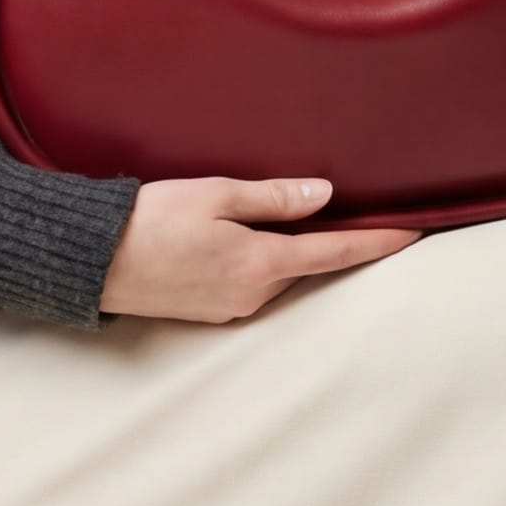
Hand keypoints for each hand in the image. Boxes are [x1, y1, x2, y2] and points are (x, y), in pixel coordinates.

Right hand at [98, 174, 423, 323]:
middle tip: (358, 214)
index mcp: (258, 263)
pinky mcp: (209, 312)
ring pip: (277, 276)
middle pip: (306, 266)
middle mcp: (251, 295)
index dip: (376, 243)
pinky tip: (245, 241)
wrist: (92, 261)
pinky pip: (251, 285)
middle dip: (329, 244)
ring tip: (289, 222)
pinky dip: (260, 263)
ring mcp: (229, 308)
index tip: (412, 235)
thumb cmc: (150, 219)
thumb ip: (272, 197)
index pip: (333, 253)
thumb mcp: (214, 194)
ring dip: (289, 252)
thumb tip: (322, 196)